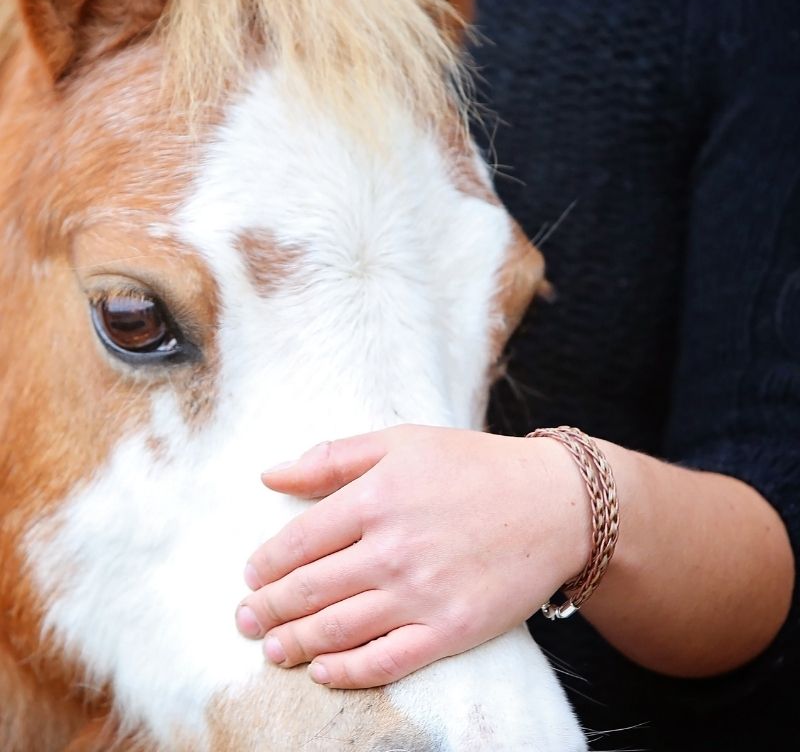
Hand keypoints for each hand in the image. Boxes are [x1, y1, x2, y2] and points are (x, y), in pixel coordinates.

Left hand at [235, 425, 591, 687]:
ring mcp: (422, 594)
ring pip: (337, 630)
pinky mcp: (451, 630)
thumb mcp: (402, 441)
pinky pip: (386, 662)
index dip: (265, 564)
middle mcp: (392, 549)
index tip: (251, 575)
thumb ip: (333, 457)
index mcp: (376, 497)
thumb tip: (269, 475)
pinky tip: (323, 672)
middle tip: (244, 619)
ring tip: (271, 649)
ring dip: (294, 644)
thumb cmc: (473, 465)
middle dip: (267, 609)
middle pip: (308, 590)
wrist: (554, 504)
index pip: (298, 542)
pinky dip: (347, 672)